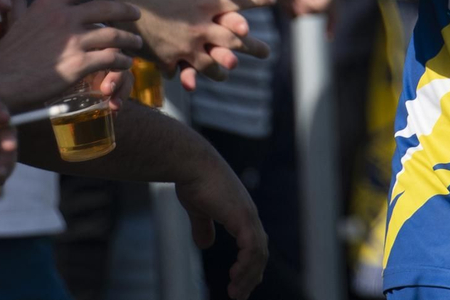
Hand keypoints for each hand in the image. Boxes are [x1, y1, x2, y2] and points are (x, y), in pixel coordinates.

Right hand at [0, 0, 143, 107]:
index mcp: (49, 4)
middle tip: (136, 13)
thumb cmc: (5, 53)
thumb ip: (22, 6)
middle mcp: (64, 17)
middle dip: (125, 9)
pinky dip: (122, 60)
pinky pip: (111, 58)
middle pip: (105, 7)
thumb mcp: (15, 20)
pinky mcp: (79, 64)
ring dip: (129, 39)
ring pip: (113, 34)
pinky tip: (125, 63)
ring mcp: (72, 40)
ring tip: (136, 43)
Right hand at [109, 0, 273, 82]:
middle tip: (267, 51)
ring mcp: (188, 43)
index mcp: (201, 2)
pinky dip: (196, 77)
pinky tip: (198, 82)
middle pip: (233, 37)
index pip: (235, 0)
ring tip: (233, 68)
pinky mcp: (173, 58)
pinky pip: (190, 70)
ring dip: (225, 65)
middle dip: (252, 45)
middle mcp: (200, 24)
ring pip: (215, 60)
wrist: (116, 13)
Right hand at [175, 159, 267, 299]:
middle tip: (239, 294)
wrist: (190, 162)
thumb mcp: (197, 209)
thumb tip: (205, 244)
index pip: (254, 242)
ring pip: (258, 254)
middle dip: (251, 275)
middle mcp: (249, 213)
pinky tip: (236, 277)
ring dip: (248, 276)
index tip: (241, 281)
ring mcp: (248, 215)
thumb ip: (203, 226)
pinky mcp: (242, 217)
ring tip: (236, 293)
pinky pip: (252, 249)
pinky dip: (247, 266)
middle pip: (260, 251)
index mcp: (240, 211)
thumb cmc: (192, 179)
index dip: (250, 263)